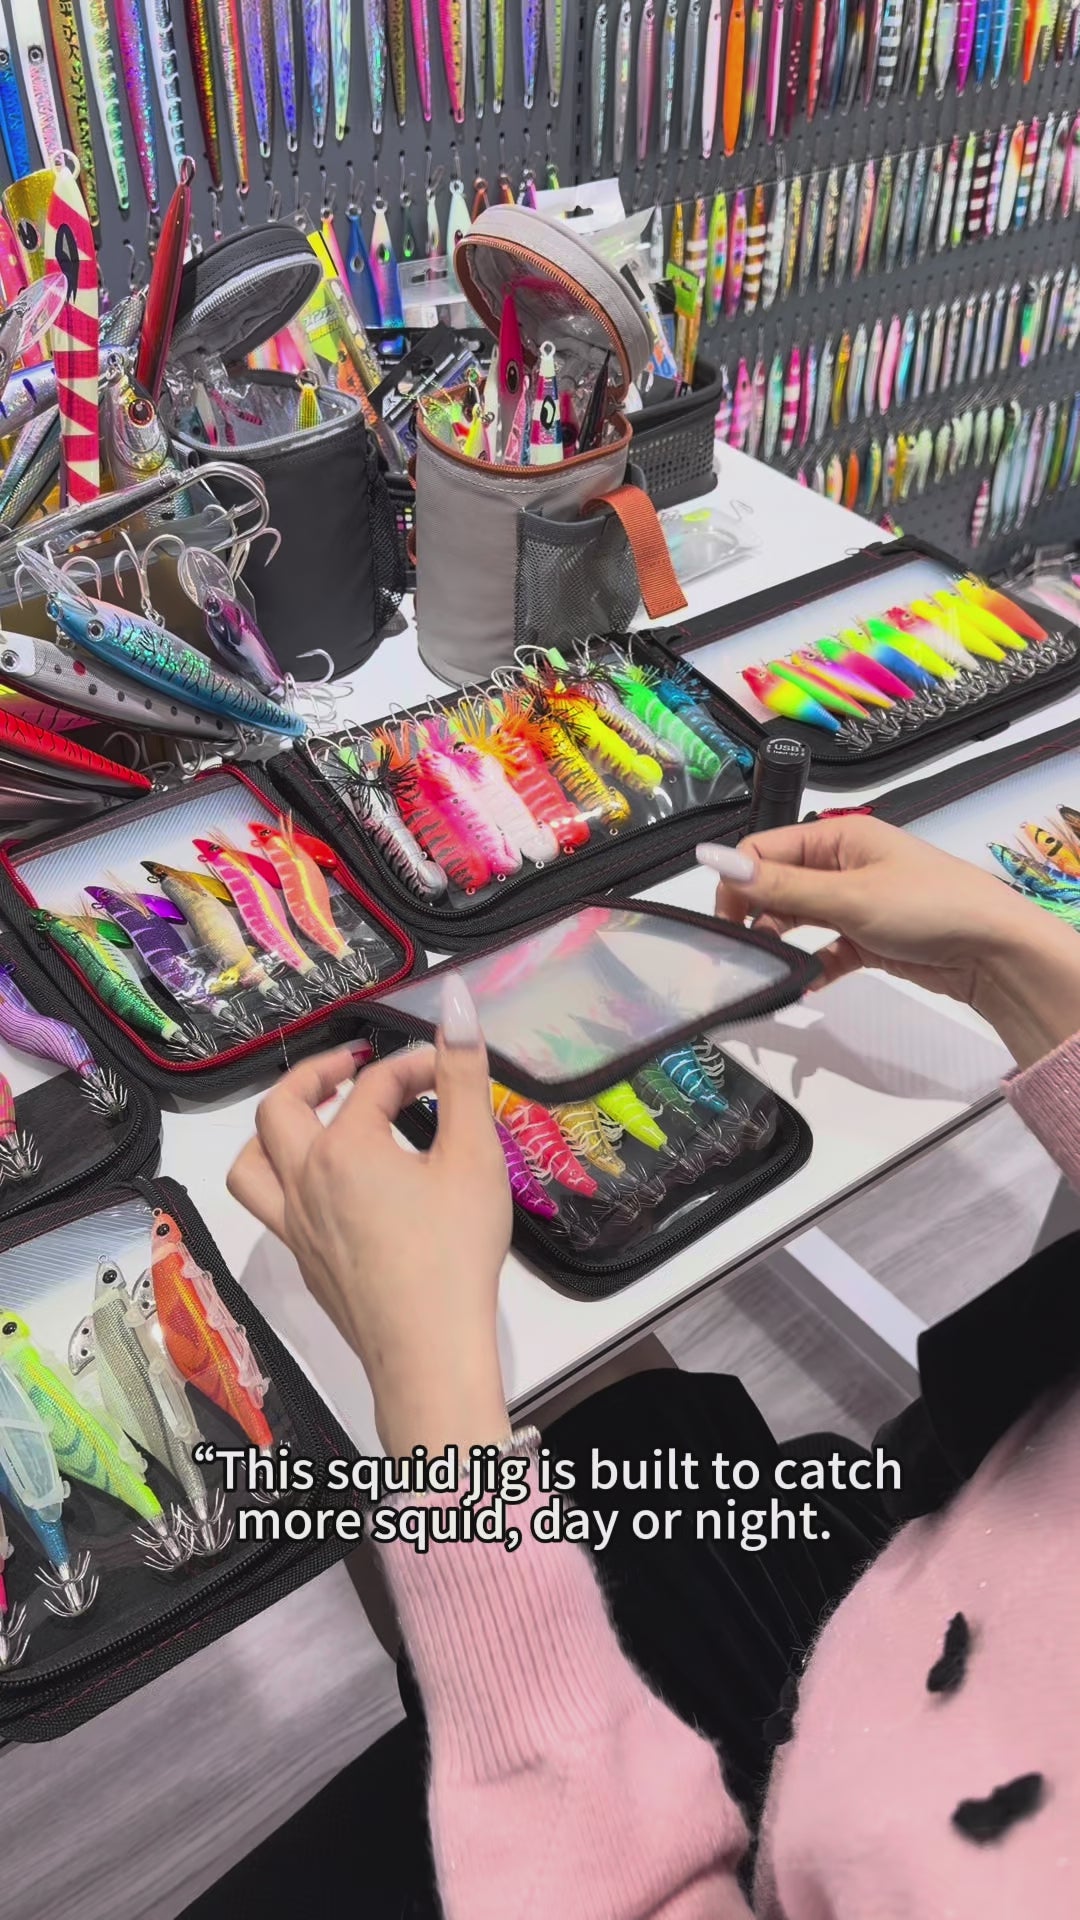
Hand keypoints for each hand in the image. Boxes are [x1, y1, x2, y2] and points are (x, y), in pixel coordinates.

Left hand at [227, 978, 511, 1458]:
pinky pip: (268, 1206)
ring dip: (274, 1130)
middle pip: (280, 1108)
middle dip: (316, 1075)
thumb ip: (463, 1075)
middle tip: (353, 1065)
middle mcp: (304, 1181)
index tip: (450, 1066)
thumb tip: (455, 1004)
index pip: (376, 1084)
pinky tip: (323, 1189)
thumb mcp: (474, 1156)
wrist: (427, 1352)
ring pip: (252, 1162)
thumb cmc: (455, 1254)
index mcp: (344, 1148)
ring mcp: (296, 1225)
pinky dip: (283, 1179)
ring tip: (312, 1120)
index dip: (415, 1064)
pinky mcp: (303, 1261)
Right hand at [697, 816, 1079, 1069]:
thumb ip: (780, 886)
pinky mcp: (870, 939)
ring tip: (772, 969)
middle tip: (743, 952)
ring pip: (799, 920)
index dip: (738, 882)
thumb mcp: (849, 896)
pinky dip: (812, 966)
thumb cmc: (933, 907)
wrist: (995, 952)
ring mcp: (857, 903)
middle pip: (777, 885)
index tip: (725, 922)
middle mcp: (845, 865)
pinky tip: (804, 984)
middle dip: (756, 916)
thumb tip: (717, 860)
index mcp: (839, 837)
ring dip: (782, 943)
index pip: (765, 850)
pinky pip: (825, 950)